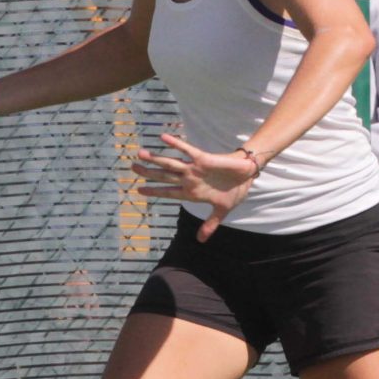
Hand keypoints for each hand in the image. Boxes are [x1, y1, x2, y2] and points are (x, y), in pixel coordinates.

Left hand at [133, 130, 258, 236]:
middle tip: (133, 167)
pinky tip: (162, 137)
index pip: (168, 192)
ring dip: (156, 159)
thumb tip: (201, 241)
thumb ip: (210, 225)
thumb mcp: (221, 211)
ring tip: (140, 154)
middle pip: (164, 176)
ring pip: (170, 163)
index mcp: (191, 192)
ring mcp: (194, 169)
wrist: (246, 175)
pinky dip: (176, 144)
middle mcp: (189, 179)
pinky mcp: (203, 159)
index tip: (139, 191)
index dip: (154, 191)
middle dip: (148, 172)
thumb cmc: (233, 190)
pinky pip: (187, 150)